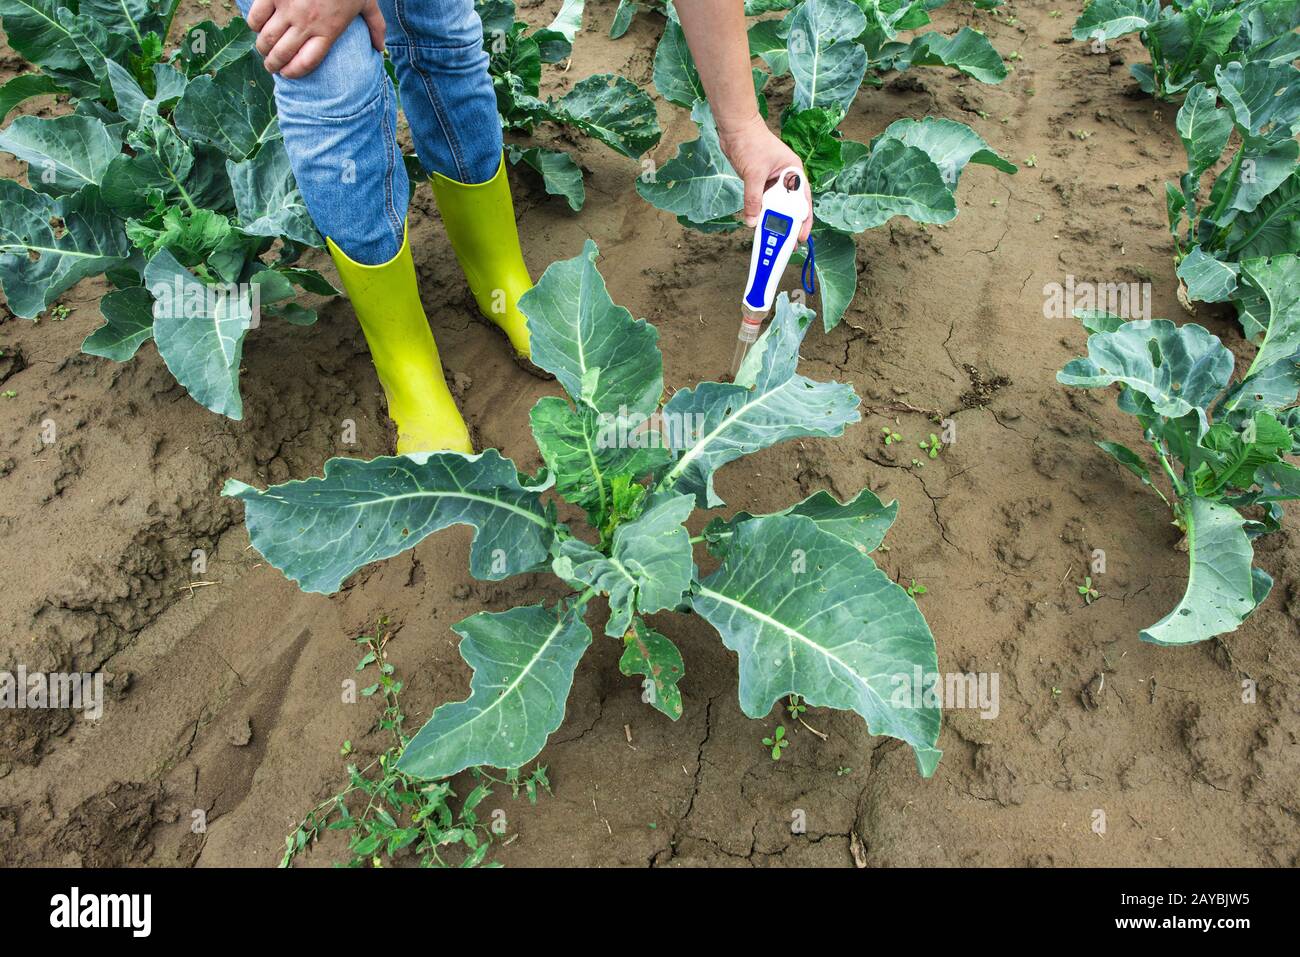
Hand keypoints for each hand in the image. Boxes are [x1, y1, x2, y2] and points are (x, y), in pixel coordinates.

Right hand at [246, 0, 385, 78]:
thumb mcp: (367, 2)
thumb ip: (375, 26)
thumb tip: (380, 48)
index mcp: (329, 30)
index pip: (306, 62)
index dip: (294, 72)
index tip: (288, 74)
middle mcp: (307, 23)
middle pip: (283, 54)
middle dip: (273, 65)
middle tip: (271, 66)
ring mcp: (288, 8)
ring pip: (267, 38)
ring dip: (262, 48)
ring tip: (263, 50)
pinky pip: (256, 16)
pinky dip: (254, 24)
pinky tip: (257, 26)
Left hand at [718, 115, 813, 241]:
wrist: (735, 127)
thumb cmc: (750, 142)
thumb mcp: (753, 173)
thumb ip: (753, 199)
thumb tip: (752, 221)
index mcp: (794, 172)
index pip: (803, 201)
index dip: (803, 221)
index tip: (800, 236)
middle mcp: (786, 177)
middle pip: (790, 206)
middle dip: (789, 225)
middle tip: (787, 243)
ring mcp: (774, 180)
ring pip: (776, 205)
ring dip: (774, 220)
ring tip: (773, 238)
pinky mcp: (761, 182)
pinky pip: (764, 201)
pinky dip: (762, 212)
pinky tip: (760, 223)